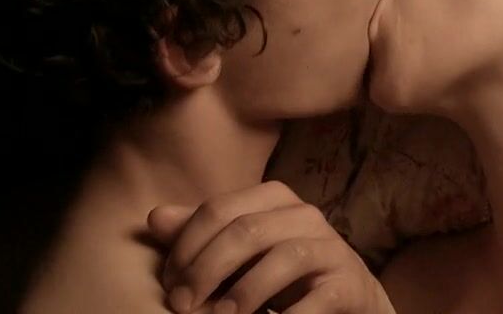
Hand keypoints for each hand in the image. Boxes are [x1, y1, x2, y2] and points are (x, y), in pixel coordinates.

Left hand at [147, 181, 393, 313]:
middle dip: (207, 270)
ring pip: (284, 258)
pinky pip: (317, 298)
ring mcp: (330, 248)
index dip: (186, 247)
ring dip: (245, 292)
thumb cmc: (280, 271)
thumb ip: (200, 234)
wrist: (346, 295)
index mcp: (273, 198)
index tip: (169, 285)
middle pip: (247, 230)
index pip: (219, 210)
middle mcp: (304, 215)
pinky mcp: (347, 283)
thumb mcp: (239, 251)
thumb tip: (155, 217)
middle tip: (183, 306)